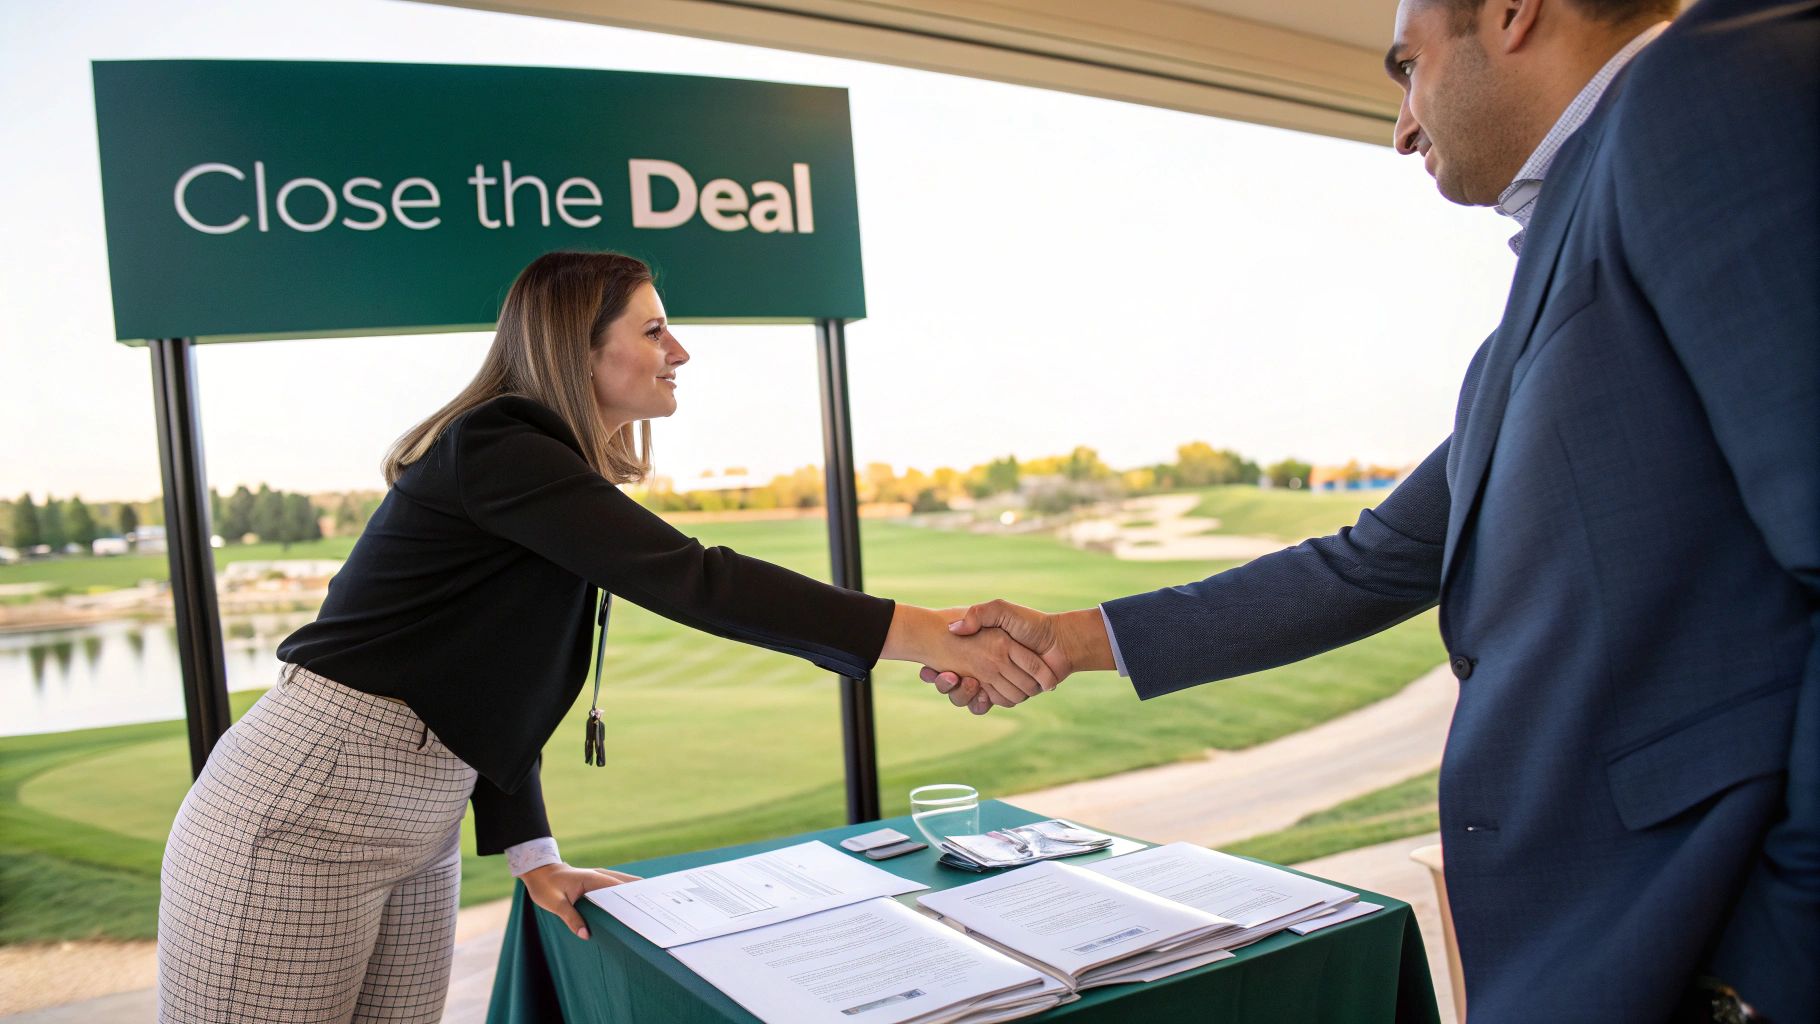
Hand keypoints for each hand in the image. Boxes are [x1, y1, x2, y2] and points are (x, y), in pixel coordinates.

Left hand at [523, 862, 639, 939]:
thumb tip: (586, 935)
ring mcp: (600, 877)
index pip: (619, 888)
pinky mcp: (598, 882)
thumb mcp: (555, 904)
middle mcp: (601, 876)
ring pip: (625, 884)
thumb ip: (571, 918)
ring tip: (650, 910)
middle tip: (656, 911)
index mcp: (593, 879)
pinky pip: (616, 888)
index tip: (647, 909)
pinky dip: (626, 895)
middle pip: (628, 884)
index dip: (634, 898)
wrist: (540, 872)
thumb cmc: (546, 886)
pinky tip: (632, 907)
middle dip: (641, 895)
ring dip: (635, 894)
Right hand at [919, 601, 1113, 707]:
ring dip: (962, 694)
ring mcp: (993, 681)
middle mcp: (982, 667)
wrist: (1058, 642)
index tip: (926, 670)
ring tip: (965, 682)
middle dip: (944, 684)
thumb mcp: (1001, 610)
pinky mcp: (1006, 693)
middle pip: (951, 685)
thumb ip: (978, 614)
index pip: (944, 664)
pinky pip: (987, 704)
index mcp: (977, 648)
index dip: (932, 671)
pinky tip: (981, 692)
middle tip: (947, 676)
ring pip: (966, 698)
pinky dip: (982, 702)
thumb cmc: (1029, 624)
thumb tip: (954, 629)